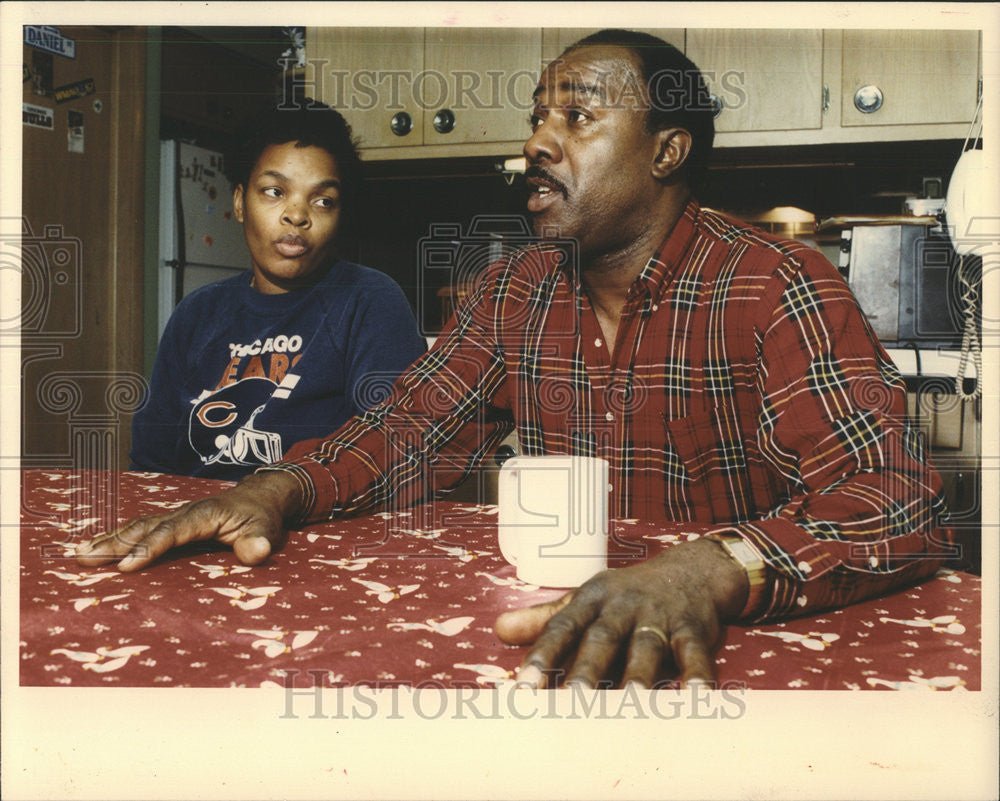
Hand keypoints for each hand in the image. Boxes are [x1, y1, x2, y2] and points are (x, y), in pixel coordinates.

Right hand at [74, 471, 303, 571]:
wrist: (259, 498)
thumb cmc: (262, 517)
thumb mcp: (268, 529)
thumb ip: (260, 541)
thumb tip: (257, 552)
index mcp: (203, 515)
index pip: (172, 532)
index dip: (149, 548)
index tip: (127, 566)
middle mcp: (183, 513)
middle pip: (144, 527)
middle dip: (114, 543)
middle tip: (84, 559)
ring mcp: (175, 517)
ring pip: (137, 527)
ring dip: (109, 540)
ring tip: (79, 554)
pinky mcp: (171, 523)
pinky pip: (140, 529)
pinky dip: (116, 537)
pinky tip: (96, 547)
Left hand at [494, 538, 748, 687]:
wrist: (690, 570)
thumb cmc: (626, 594)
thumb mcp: (585, 599)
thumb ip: (544, 619)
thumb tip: (498, 629)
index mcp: (591, 599)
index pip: (562, 627)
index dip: (542, 656)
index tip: (524, 687)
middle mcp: (623, 606)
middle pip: (602, 639)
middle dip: (586, 670)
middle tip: (570, 701)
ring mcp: (658, 617)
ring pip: (646, 648)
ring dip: (638, 675)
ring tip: (630, 704)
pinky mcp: (692, 629)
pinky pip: (694, 653)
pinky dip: (697, 675)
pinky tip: (696, 697)